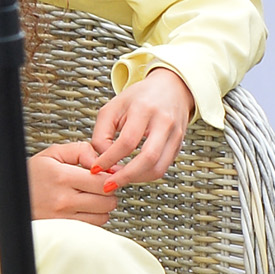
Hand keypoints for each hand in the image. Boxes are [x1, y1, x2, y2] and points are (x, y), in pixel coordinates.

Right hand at [28, 142, 116, 224]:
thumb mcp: (52, 154)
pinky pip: (92, 226)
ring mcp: (64, 217)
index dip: (109, 177)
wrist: (11, 199)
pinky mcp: (64, 229)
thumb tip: (100, 159)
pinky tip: (84, 209)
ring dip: (102, 207)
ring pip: (103, 216)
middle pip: (107, 200)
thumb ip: (80, 150)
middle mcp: (64, 200)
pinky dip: (93, 218)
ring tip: (91, 198)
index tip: (105, 175)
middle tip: (99, 187)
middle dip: (107, 192)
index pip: (103, 181)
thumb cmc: (30, 176)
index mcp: (62, 177)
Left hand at [84, 69, 195, 187]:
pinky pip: (163, 167)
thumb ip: (101, 133)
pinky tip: (132, 173)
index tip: (95, 168)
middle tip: (108, 184)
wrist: (171, 89)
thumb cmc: (139, 98)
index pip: (127, 142)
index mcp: (144, 109)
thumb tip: (101, 160)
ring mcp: (175, 135)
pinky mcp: (179, 145)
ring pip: (158, 168)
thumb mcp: (113, 107)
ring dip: (136, 179)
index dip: (109, 159)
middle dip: (126, 176)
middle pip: (148, 158)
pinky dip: (145, 175)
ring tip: (119, 179)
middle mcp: (163, 122)